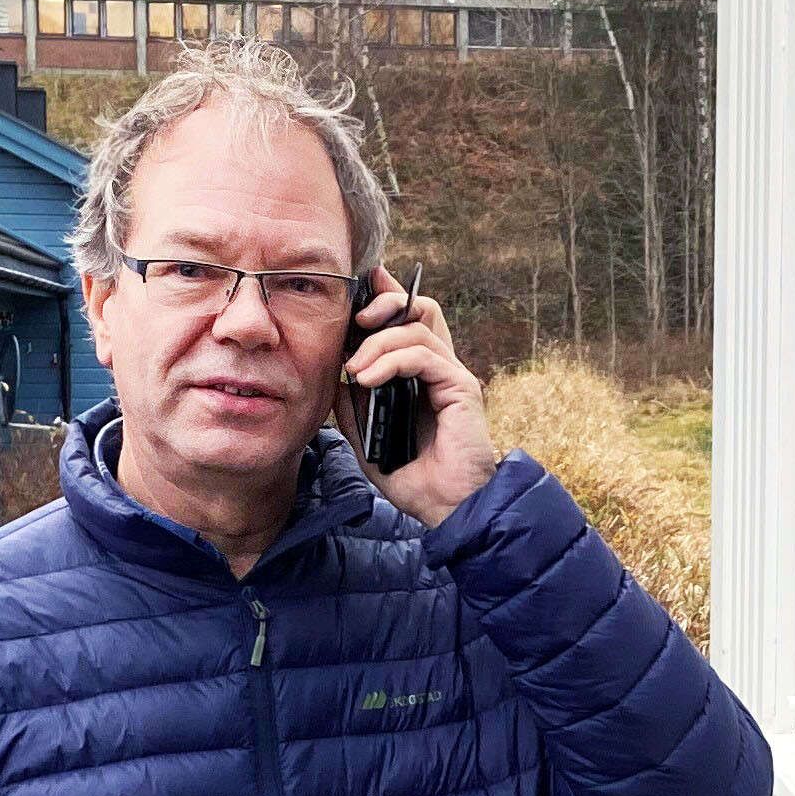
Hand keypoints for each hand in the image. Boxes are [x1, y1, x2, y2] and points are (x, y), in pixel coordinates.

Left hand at [344, 265, 501, 527]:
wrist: (446, 508)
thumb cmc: (413, 476)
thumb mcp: (367, 437)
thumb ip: (352, 406)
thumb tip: (333, 377)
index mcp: (421, 375)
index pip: (408, 320)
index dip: (386, 297)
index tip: (359, 287)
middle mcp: (440, 368)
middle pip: (419, 308)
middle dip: (384, 303)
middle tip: (355, 320)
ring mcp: (452, 376)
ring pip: (416, 328)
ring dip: (377, 343)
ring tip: (354, 371)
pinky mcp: (461, 388)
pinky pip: (423, 356)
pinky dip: (390, 361)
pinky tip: (368, 379)